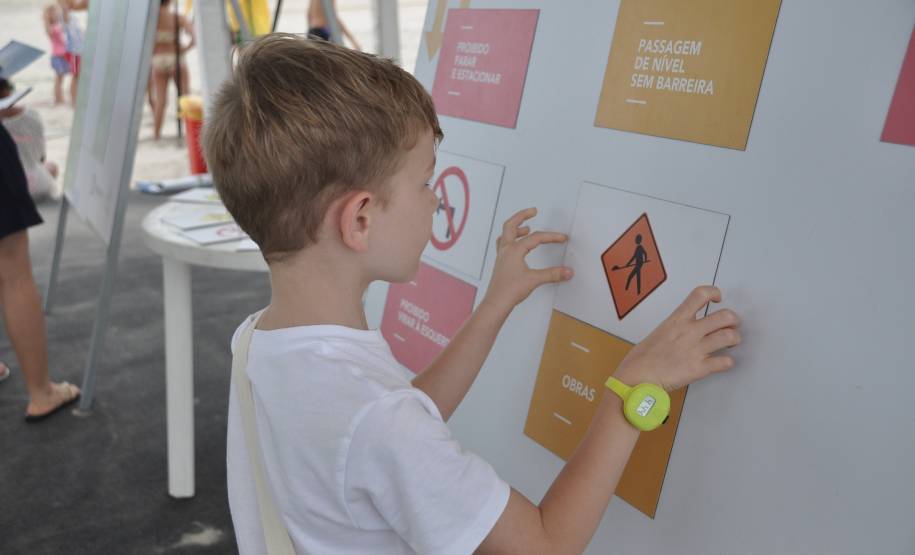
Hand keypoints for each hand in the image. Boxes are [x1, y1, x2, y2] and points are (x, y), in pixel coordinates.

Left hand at [480, 207, 571, 315]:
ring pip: (505, 234)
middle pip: (511, 225)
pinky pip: (504, 245)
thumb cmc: (509, 290)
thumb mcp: (534, 280)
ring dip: (515, 228)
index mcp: (514, 250)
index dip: (551, 236)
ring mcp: (501, 256)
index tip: (561, 238)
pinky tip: (517, 246)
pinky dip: (511, 239)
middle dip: (522, 215)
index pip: (535, 238)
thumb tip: (567, 271)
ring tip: (525, 227)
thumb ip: (552, 274)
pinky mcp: (501, 263)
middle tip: (532, 211)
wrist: (497, 302)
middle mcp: (506, 250)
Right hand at [615, 286, 740, 390]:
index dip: (714, 292)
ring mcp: (696, 349)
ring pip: (730, 337)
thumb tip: (683, 331)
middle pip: (725, 316)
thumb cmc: (641, 358)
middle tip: (731, 325)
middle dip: (733, 320)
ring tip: (731, 342)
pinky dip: (728, 362)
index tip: (717, 299)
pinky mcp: (699, 369)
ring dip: (735, 339)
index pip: (700, 294)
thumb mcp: (658, 332)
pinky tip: (723, 362)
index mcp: (677, 319)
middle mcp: (689, 331)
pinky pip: (725, 362)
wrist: (636, 377)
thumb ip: (675, 328)